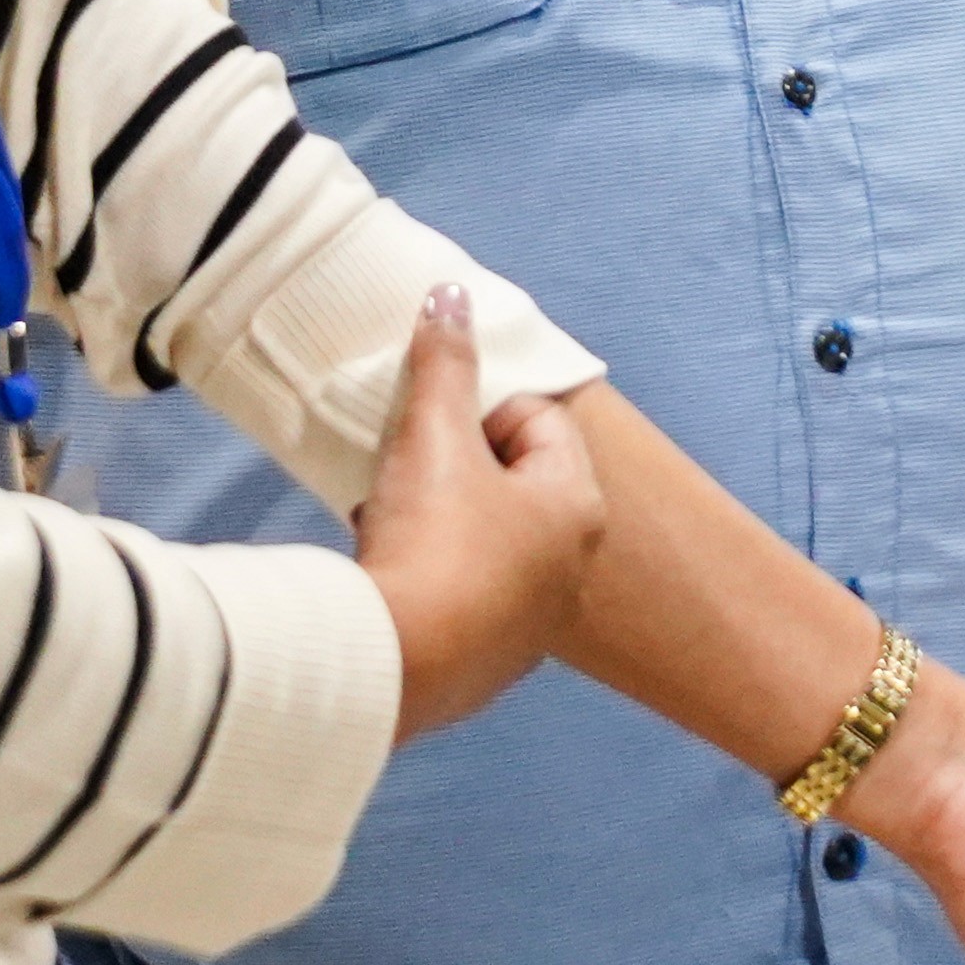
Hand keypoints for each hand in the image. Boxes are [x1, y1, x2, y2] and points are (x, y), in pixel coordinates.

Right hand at [354, 287, 603, 736]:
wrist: (397, 665)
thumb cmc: (434, 539)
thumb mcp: (435, 436)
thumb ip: (445, 364)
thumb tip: (452, 295)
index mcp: (576, 508)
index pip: (540, 422)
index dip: (480, 409)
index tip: (432, 422)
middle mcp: (570, 570)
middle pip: (515, 486)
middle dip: (458, 468)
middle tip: (407, 465)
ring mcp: (530, 627)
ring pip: (487, 546)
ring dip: (440, 523)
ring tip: (390, 517)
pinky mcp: (486, 669)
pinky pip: (462, 601)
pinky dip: (430, 579)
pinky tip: (388, 573)